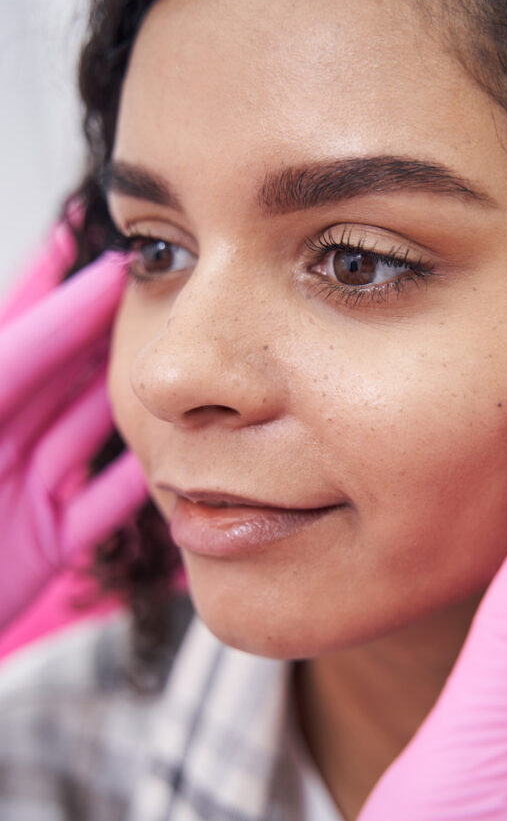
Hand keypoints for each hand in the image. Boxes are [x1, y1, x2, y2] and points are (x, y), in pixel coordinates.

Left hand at [0, 250, 147, 626]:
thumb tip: (6, 345)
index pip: (16, 353)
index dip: (63, 312)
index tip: (111, 272)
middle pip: (56, 385)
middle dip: (103, 343)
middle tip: (161, 308)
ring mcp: (17, 498)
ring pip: (84, 439)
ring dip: (128, 407)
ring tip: (176, 373)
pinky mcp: (43, 547)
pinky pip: (100, 509)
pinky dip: (137, 486)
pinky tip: (175, 459)